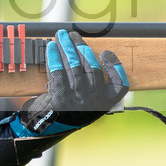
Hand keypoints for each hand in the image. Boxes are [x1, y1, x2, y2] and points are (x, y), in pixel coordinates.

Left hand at [12, 30, 128, 136]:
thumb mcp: (84, 102)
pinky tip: (51, 47)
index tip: (106, 52)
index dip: (116, 66)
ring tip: (61, 36)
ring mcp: (78, 100)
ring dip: (67, 47)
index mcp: (104, 103)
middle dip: (81, 47)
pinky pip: (58, 71)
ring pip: (75, 66)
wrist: (46, 130)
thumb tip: (82, 52)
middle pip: (92, 67)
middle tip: (72, 35)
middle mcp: (94, 101)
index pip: (120, 85)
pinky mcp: (60, 98)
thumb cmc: (66, 111)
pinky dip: (54, 57)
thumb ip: (89, 83)